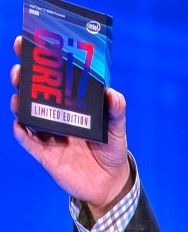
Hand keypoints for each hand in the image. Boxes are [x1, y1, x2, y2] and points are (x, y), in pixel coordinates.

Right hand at [10, 36, 130, 220]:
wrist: (109, 183)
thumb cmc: (113, 150)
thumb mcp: (118, 130)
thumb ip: (116, 112)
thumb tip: (112, 94)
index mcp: (75, 106)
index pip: (56, 79)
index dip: (44, 61)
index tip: (34, 42)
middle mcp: (59, 116)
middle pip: (36, 93)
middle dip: (26, 78)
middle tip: (22, 68)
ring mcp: (50, 134)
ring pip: (28, 114)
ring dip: (20, 103)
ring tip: (20, 95)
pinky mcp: (45, 154)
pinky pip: (28, 141)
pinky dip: (22, 132)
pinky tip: (20, 123)